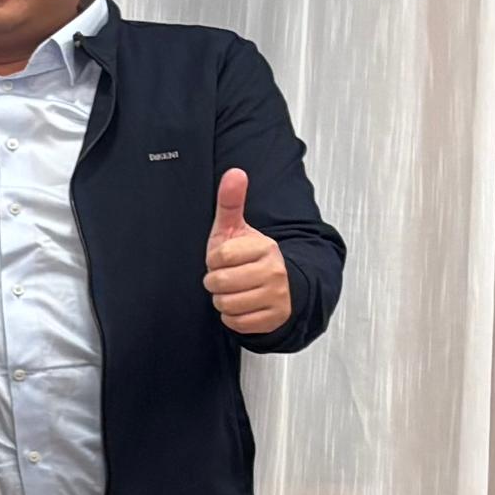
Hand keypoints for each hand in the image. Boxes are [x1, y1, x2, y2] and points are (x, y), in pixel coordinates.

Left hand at [204, 167, 291, 336]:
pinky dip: (233, 317)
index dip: (214, 260)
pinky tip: (242, 304)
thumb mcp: (236, 229)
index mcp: (265, 247)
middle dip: (216, 281)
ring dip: (223, 300)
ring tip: (235, 290)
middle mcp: (275, 271)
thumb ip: (230, 202)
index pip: (218, 257)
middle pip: (219, 282)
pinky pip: (236, 322)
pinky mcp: (274, 318)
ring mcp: (277, 296)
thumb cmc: (249, 256)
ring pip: (226, 304)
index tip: (224, 259)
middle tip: (228, 276)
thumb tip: (234, 172)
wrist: (280, 285)